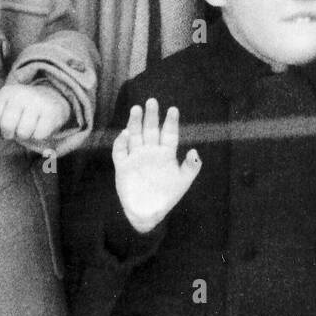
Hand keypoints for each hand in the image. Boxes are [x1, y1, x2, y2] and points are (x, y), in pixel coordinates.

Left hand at [0, 82, 71, 142]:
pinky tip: (38, 128)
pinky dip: (37, 136)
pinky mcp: (51, 112)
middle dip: (8, 134)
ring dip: (23, 136)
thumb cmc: (22, 107)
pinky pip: (38, 135)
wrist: (52, 98)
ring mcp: (38, 102)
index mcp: (6, 92)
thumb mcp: (4, 108)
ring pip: (23, 132)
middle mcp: (22, 94)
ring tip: (26, 129)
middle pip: (7, 125)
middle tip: (12, 133)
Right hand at [112, 98, 200, 233]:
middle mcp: (150, 151)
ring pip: (135, 135)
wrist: (148, 214)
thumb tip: (195, 151)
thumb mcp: (183, 182)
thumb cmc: (167, 197)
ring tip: (136, 109)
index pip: (169, 133)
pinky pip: (120, 151)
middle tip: (152, 101)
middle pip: (150, 130)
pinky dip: (121, 143)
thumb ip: (191, 167)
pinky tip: (125, 134)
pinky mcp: (123, 166)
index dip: (171, 121)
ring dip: (134, 123)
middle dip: (151, 116)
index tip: (173, 109)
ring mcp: (136, 157)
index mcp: (166, 154)